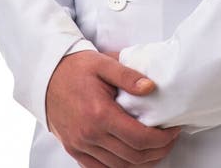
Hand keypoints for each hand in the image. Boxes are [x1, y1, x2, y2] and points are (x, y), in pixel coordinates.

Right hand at [45, 50, 182, 166]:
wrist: (47, 76)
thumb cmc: (77, 68)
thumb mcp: (104, 63)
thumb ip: (129, 75)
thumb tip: (152, 87)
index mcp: (99, 113)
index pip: (138, 138)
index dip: (161, 139)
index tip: (173, 131)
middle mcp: (89, 135)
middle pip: (132, 157)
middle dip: (157, 151)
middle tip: (170, 140)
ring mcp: (80, 146)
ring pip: (119, 167)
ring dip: (142, 162)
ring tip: (156, 148)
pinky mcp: (75, 150)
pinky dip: (121, 167)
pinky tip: (133, 157)